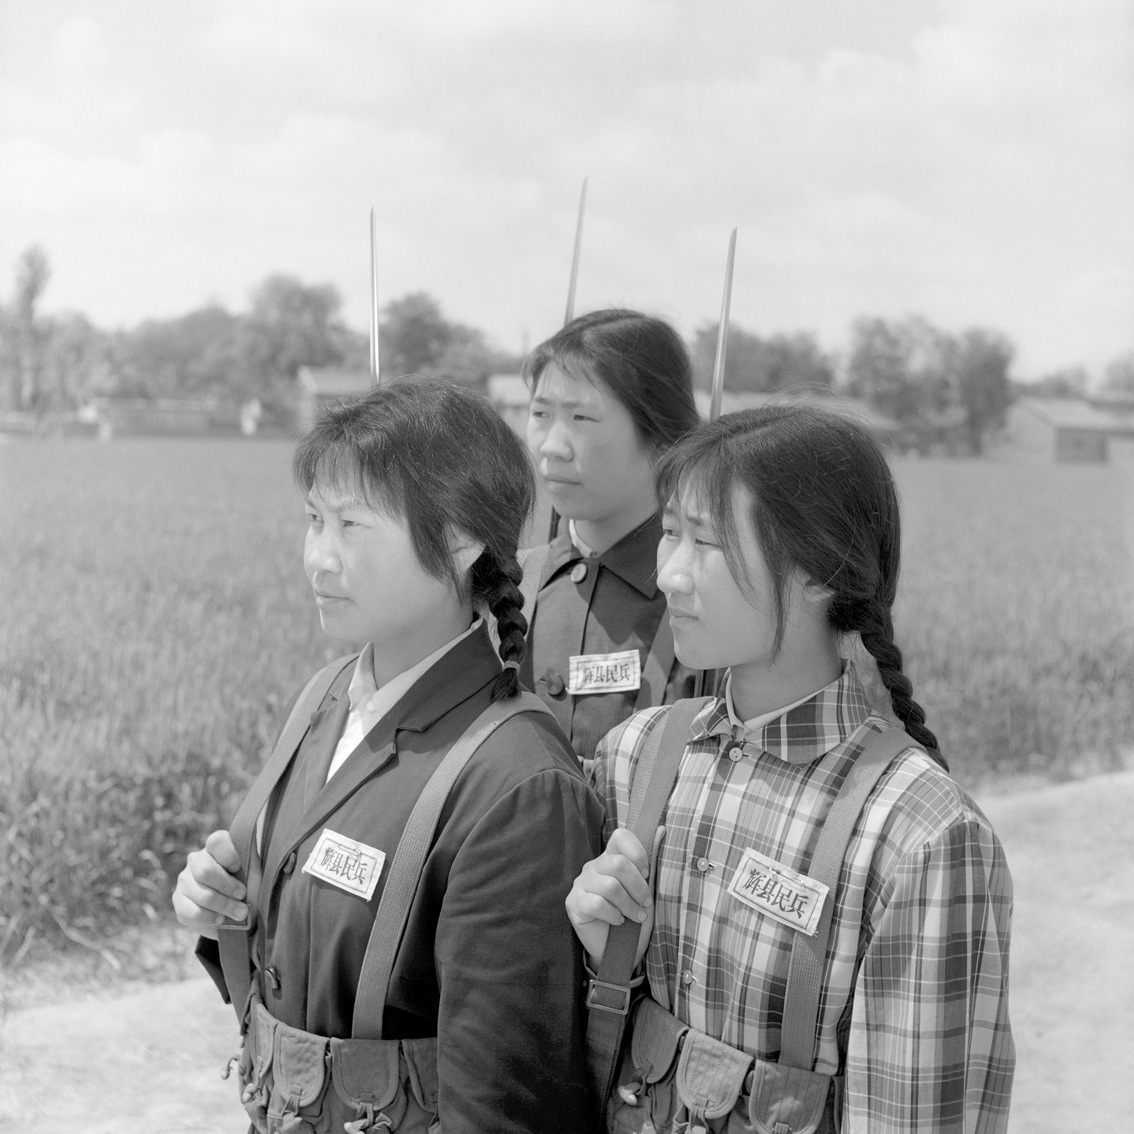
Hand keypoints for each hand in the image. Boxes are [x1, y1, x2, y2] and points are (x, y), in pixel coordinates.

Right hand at [171, 829, 248, 939]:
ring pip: (201, 894)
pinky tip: (221, 919)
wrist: (231, 909)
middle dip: (227, 886)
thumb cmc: (246, 884)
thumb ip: (252, 871)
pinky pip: (192, 912)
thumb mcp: (253, 873)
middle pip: (205, 870)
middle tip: (242, 895)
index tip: (237, 867)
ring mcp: (184, 881)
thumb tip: (250, 883)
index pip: (216, 841)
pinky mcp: (179, 902)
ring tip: (240, 913)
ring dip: (224, 906)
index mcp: (215, 847)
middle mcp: (196, 860)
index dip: (228, 854)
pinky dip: (210, 918)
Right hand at [565, 826, 663, 968]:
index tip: (647, 874)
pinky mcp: (573, 903)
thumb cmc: (633, 916)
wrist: (619, 950)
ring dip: (629, 905)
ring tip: (636, 917)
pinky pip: (596, 904)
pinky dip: (613, 915)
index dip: (637, 853)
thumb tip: (663, 829)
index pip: (620, 837)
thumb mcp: (647, 890)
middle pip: (619, 864)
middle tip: (646, 904)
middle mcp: (594, 866)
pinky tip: (618, 922)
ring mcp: (581, 883)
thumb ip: (651, 861)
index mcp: (611, 857)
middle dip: (638, 887)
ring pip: (610, 886)